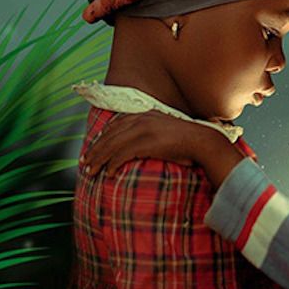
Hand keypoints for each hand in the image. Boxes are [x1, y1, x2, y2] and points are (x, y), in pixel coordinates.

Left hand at [81, 111, 208, 174]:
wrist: (203, 142)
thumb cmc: (188, 142)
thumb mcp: (167, 131)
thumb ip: (153, 133)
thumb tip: (144, 145)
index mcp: (145, 115)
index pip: (115, 125)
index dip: (101, 138)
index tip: (93, 149)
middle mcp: (141, 119)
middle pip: (109, 135)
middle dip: (95, 150)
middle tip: (84, 163)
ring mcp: (143, 129)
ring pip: (112, 145)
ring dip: (99, 159)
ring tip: (90, 171)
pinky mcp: (145, 142)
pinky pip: (122, 154)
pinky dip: (113, 164)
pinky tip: (109, 173)